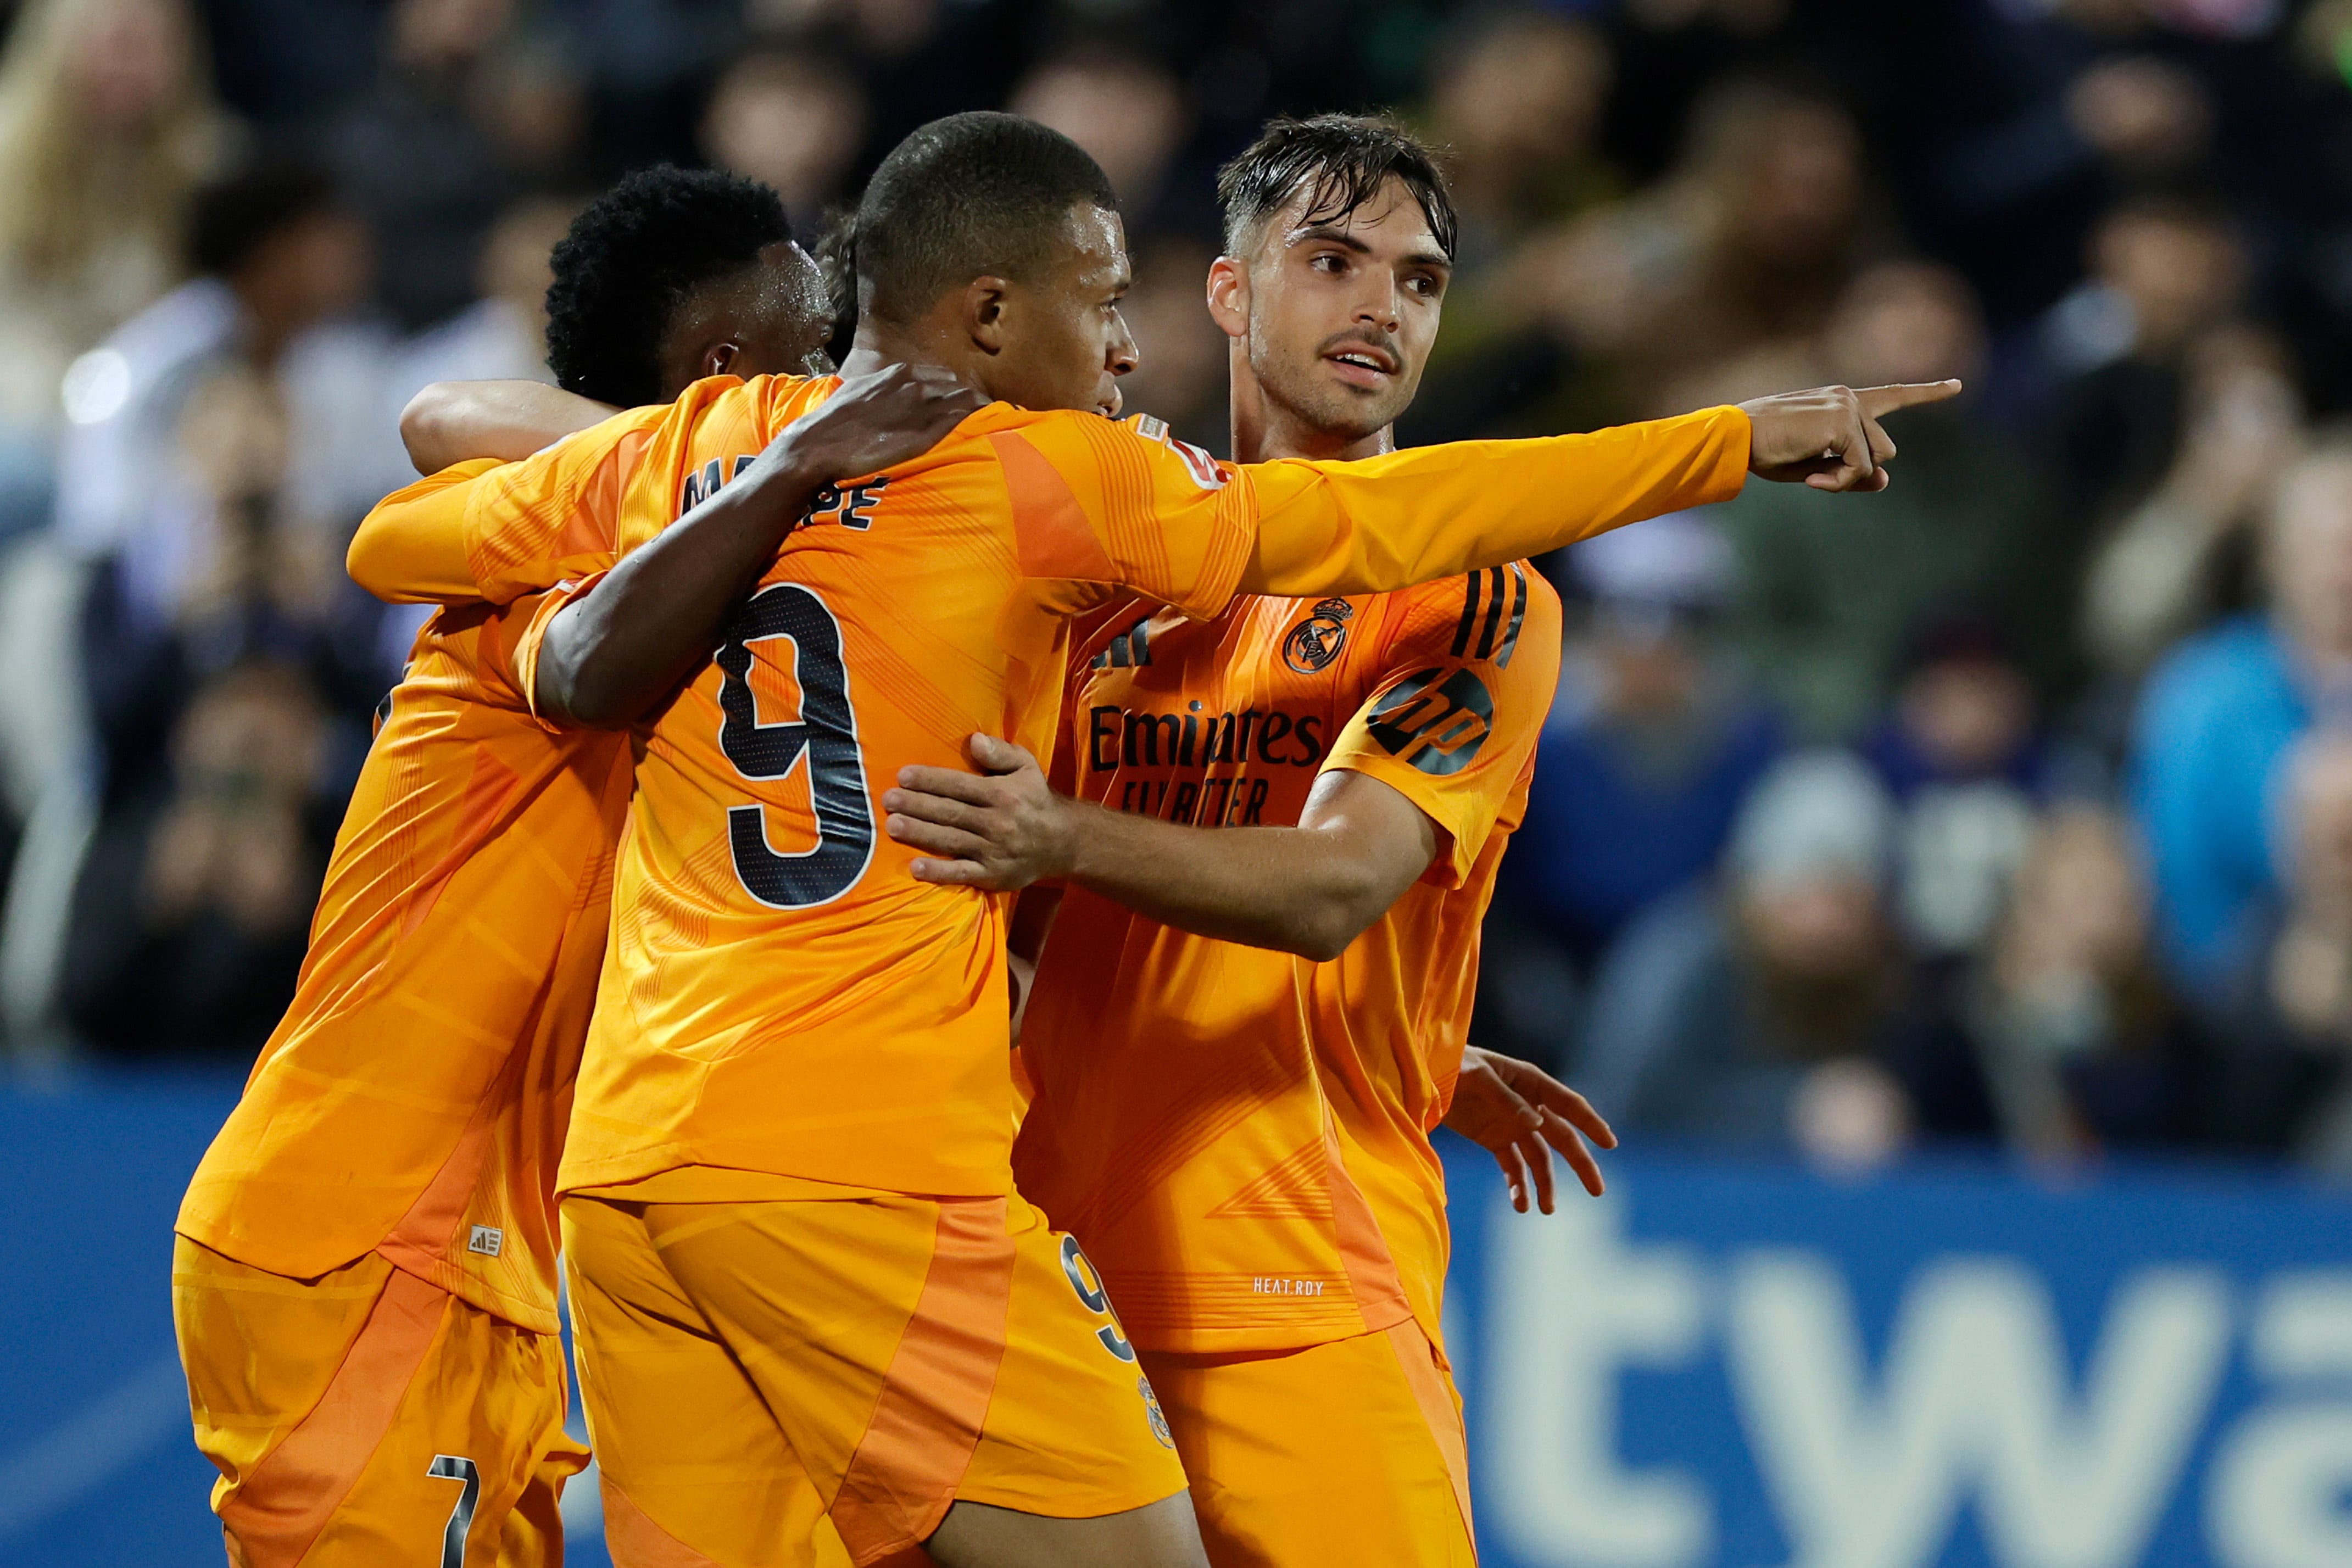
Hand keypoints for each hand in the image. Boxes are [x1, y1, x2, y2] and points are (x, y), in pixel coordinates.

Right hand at [766, 362, 984, 486]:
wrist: (819, 444)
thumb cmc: (834, 424)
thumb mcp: (860, 395)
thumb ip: (881, 392)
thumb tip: (889, 399)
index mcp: (898, 374)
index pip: (942, 377)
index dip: (957, 390)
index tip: (967, 402)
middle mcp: (914, 384)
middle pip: (959, 386)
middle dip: (974, 398)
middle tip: (989, 414)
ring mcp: (920, 407)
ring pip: (965, 400)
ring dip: (981, 410)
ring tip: (998, 421)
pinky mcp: (924, 431)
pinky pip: (960, 420)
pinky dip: (977, 422)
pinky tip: (988, 428)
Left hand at [884, 733, 1079, 890]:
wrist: (1063, 842)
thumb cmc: (1035, 799)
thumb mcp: (1026, 766)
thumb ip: (1000, 752)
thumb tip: (974, 740)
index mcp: (1002, 794)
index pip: (959, 785)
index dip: (930, 780)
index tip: (903, 775)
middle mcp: (997, 823)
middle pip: (950, 813)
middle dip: (917, 805)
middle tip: (887, 799)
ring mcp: (993, 852)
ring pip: (951, 841)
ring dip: (920, 833)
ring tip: (892, 826)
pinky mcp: (992, 876)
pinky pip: (962, 875)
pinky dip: (939, 873)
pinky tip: (915, 868)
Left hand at [1443, 1046, 1616, 1212]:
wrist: (1423, 1073)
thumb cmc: (1451, 1063)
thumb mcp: (1475, 1075)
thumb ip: (1505, 1098)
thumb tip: (1537, 1123)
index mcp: (1529, 1082)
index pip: (1569, 1104)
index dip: (1591, 1123)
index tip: (1609, 1143)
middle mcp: (1528, 1105)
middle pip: (1562, 1138)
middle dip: (1581, 1164)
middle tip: (1598, 1191)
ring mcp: (1512, 1124)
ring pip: (1539, 1158)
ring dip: (1545, 1184)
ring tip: (1546, 1210)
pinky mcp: (1494, 1140)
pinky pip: (1513, 1166)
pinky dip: (1518, 1185)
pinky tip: (1520, 1205)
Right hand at [1739, 381, 1961, 492]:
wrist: (1738, 437)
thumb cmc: (1765, 449)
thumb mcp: (1813, 465)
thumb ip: (1851, 472)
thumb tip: (1886, 482)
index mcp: (1841, 401)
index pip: (1892, 395)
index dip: (1927, 392)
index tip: (1956, 385)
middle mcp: (1849, 398)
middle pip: (1884, 448)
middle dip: (1859, 471)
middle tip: (1819, 479)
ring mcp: (1848, 407)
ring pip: (1874, 461)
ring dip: (1846, 478)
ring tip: (1811, 477)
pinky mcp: (1843, 423)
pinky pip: (1860, 468)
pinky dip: (1838, 483)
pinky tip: (1811, 480)